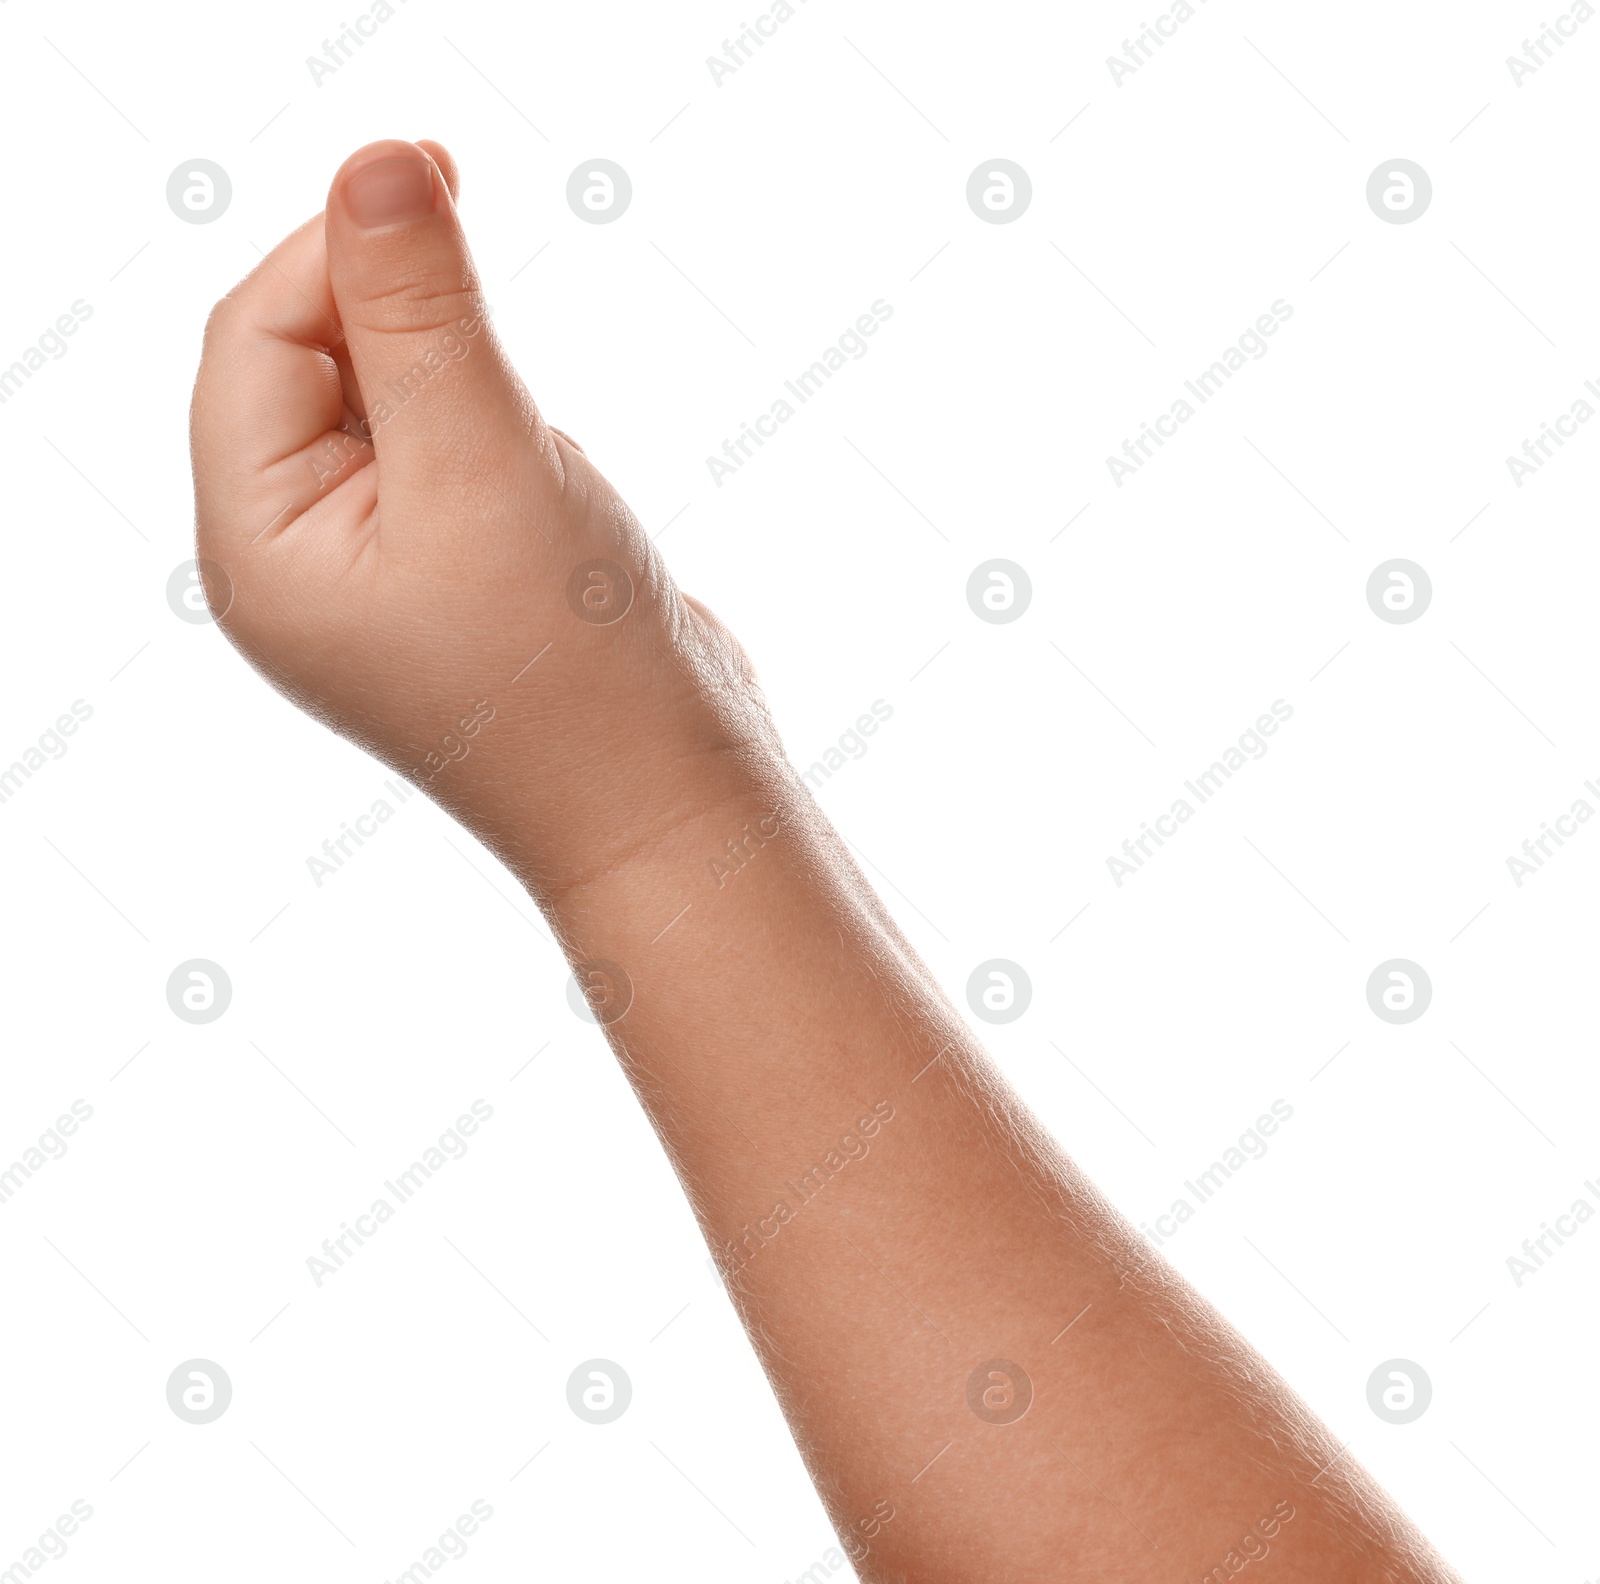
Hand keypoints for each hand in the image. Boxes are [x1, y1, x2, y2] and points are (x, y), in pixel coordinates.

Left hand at [190, 138, 771, 901]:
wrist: (668, 805)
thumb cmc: (576, 671)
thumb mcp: (489, 465)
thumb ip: (421, 310)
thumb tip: (373, 163)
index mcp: (261, 549)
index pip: (256, 339)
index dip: (336, 242)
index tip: (435, 171)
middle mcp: (296, 564)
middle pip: (307, 364)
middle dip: (396, 303)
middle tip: (476, 232)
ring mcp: (372, 578)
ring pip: (382, 404)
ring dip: (454, 370)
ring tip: (529, 445)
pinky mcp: (446, 580)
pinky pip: (439, 455)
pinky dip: (487, 425)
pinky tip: (543, 481)